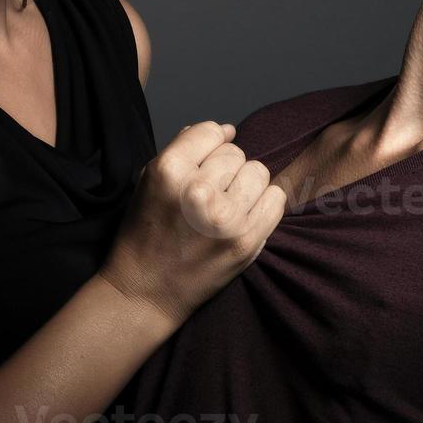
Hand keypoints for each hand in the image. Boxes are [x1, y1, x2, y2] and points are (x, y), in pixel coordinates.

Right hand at [98, 121, 285, 325]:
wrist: (145, 292)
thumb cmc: (146, 234)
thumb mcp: (149, 181)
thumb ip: (184, 149)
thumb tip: (227, 130)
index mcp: (169, 170)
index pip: (211, 131)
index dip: (210, 145)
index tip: (204, 163)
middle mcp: (198, 191)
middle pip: (236, 153)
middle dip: (225, 169)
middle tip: (210, 194)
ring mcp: (225, 218)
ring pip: (259, 171)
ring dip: (246, 185)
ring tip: (226, 205)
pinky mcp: (246, 241)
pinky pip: (276, 199)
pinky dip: (264, 204)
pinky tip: (244, 216)